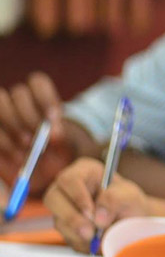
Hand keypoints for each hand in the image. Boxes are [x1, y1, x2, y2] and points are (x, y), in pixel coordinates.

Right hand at [0, 73, 77, 193]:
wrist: (43, 175)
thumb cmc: (58, 156)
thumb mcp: (66, 148)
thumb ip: (62, 138)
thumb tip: (54, 134)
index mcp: (40, 98)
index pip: (37, 82)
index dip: (44, 98)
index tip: (53, 119)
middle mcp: (18, 102)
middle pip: (18, 93)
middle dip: (28, 116)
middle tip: (35, 139)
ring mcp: (2, 116)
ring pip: (1, 104)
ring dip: (13, 128)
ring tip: (26, 148)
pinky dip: (3, 142)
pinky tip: (16, 158)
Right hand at [43, 158, 148, 252]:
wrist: (132, 222)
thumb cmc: (130, 202)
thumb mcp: (130, 196)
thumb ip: (115, 199)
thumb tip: (98, 218)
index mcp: (84, 171)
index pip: (69, 179)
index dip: (77, 196)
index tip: (90, 212)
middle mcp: (68, 188)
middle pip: (52, 199)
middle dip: (72, 218)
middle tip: (90, 232)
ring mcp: (63, 208)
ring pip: (58, 220)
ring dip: (78, 233)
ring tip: (99, 236)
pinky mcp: (65, 226)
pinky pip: (66, 236)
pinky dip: (81, 242)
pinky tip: (96, 241)